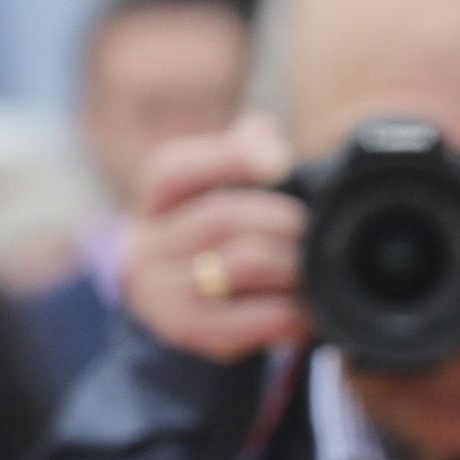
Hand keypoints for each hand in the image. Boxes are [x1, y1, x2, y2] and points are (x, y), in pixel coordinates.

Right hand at [118, 116, 307, 360]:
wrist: (171, 303)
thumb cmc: (208, 237)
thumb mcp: (213, 189)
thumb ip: (238, 152)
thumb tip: (262, 129)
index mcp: (153, 202)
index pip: (174, 170)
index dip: (227, 158)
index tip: (280, 161)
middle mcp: (145, 246)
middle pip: (220, 217)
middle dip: (281, 219)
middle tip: (314, 229)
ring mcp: (161, 292)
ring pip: (241, 263)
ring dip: (290, 264)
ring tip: (314, 268)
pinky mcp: (187, 330)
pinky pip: (252, 316)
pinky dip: (290, 311)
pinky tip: (306, 310)